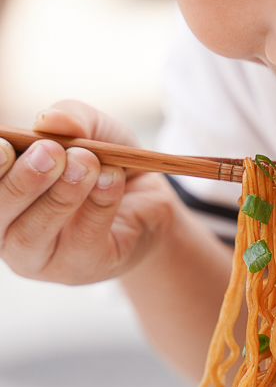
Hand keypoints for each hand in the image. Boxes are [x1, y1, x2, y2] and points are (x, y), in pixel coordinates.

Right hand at [0, 101, 176, 284]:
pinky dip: (99, 202)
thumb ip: (70, 118)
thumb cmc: (106, 161)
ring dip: (62, 193)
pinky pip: (84, 238)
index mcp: (2, 194)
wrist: (150, 198)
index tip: (5, 145)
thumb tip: (48, 119)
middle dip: (24, 179)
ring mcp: (42, 257)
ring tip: (87, 161)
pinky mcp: (81, 268)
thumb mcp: (92, 129)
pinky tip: (112, 177)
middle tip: (50, 151)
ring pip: (35, 232)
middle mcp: (10, 230)